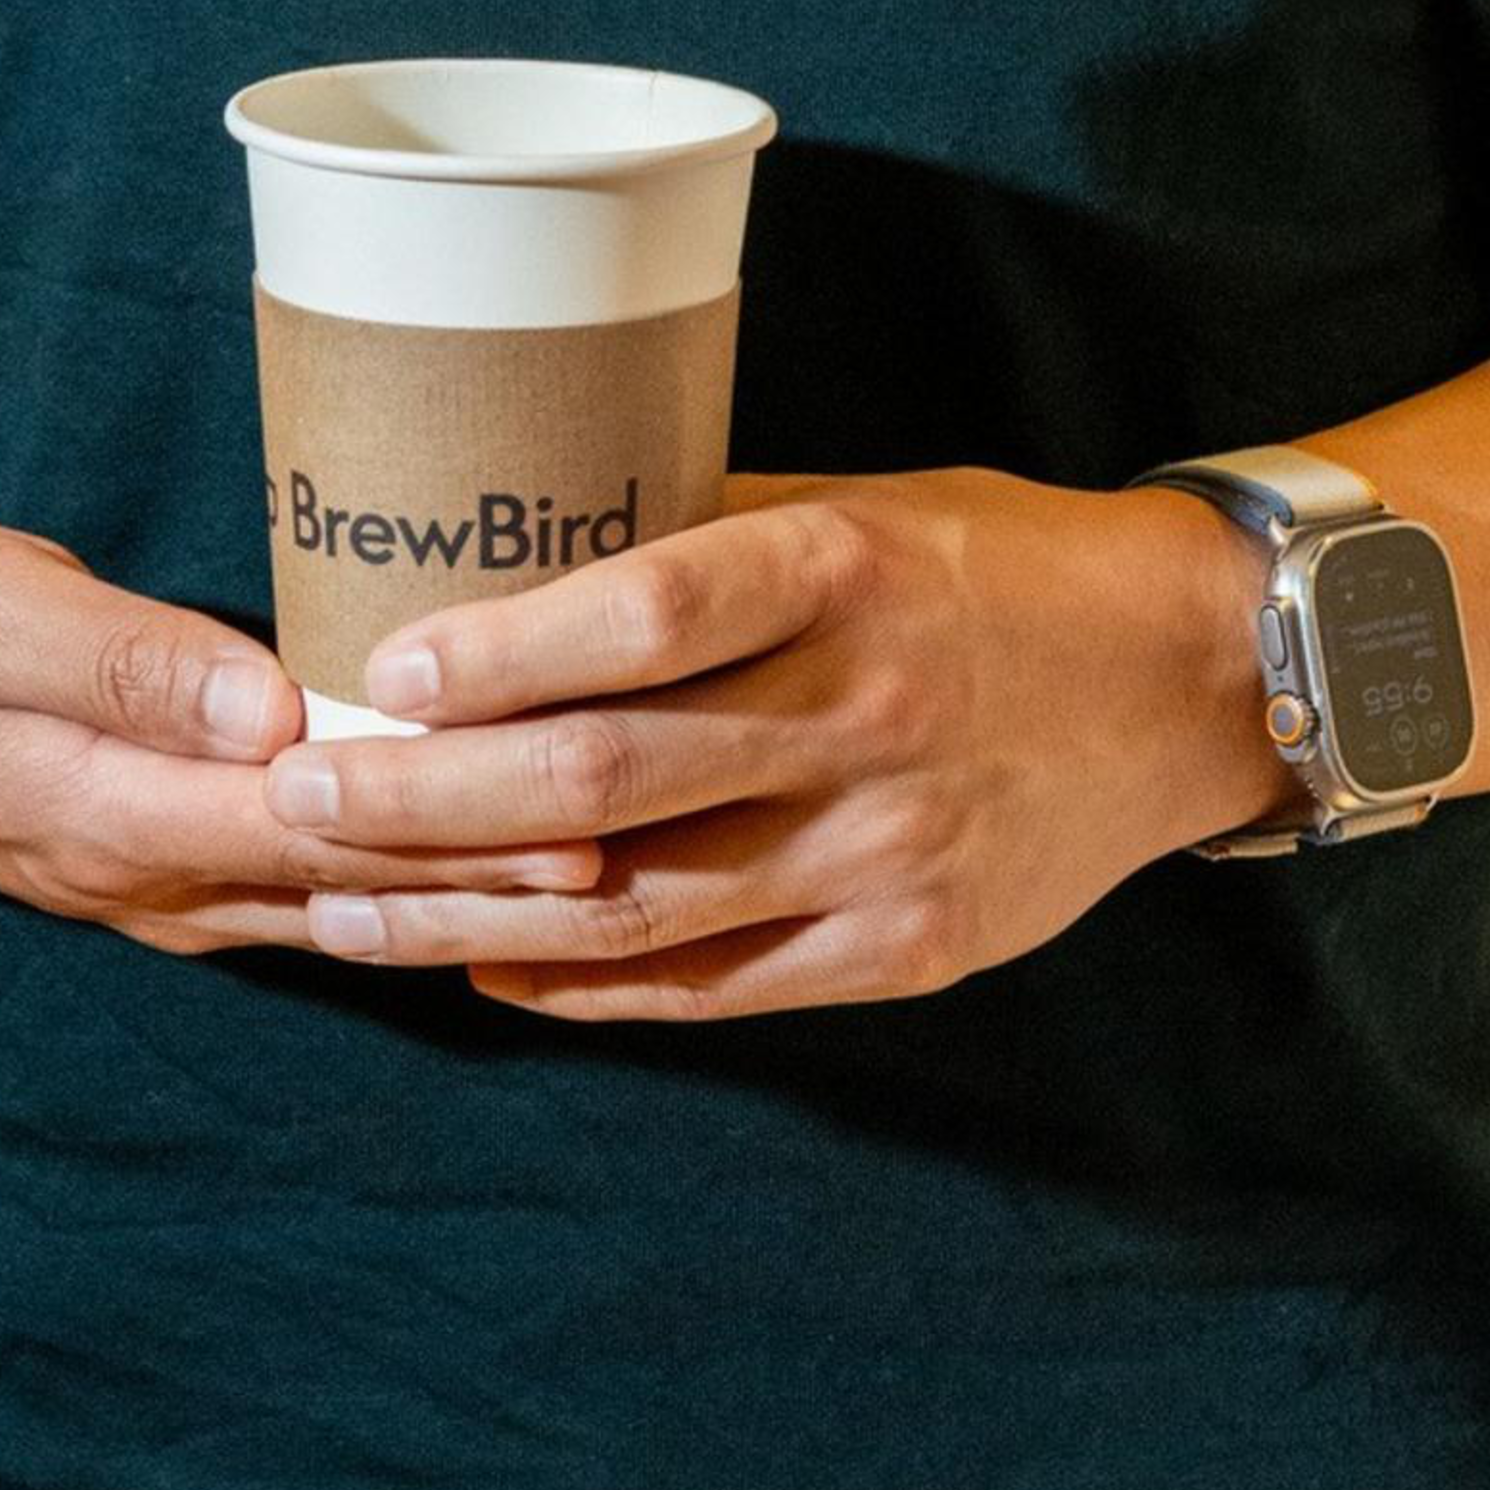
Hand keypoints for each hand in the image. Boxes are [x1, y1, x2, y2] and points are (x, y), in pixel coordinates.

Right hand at [0, 520, 614, 955]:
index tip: (573, 812)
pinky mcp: (175, 865)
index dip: (447, 831)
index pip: (315, 834)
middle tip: (646, 859)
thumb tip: (263, 701)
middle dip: (499, 886)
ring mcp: (165, 889)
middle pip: (355, 894)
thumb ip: (122, 658)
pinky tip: (490, 878)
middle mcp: (154, 879)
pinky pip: (310, 897)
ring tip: (612, 888)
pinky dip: (407, 893)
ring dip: (470, 907)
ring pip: (345, 912)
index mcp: (113, 814)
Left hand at [250, 466, 1293, 1019]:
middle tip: (299, 797)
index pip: (651, 618)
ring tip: (338, 907)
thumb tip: (514, 549)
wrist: (1190, 677)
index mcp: (850, 575)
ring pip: (637, 907)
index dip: (508, 652)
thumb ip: (709, 537)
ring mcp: (887, 850)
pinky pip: (713, 986)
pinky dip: (584, 986)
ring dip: (465, 917)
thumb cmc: (995, 564)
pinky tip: (484, 968)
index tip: (385, 666)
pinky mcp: (907, 948)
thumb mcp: (866, 503)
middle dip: (428, 801)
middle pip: (609, 781)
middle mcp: (866, 717)